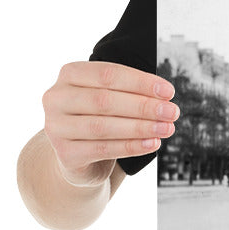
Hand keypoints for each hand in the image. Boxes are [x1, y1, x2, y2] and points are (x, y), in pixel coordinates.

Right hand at [42, 61, 179, 186]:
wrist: (78, 155)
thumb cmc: (100, 117)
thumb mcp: (111, 97)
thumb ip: (131, 91)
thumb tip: (165, 96)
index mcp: (70, 74)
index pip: (108, 74)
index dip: (141, 82)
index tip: (169, 92)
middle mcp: (56, 98)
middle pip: (105, 100)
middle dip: (144, 106)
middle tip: (172, 112)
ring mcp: (56, 127)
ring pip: (103, 126)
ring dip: (141, 127)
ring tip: (167, 128)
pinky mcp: (65, 153)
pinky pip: (103, 149)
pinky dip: (132, 146)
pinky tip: (152, 144)